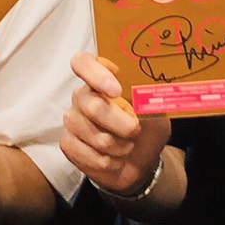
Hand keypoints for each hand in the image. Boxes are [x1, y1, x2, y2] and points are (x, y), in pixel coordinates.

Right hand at [60, 53, 169, 197]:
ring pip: (96, 137)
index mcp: (101, 79)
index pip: (83, 63)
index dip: (96, 74)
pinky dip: (109, 162)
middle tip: (136, 131)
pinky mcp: (68, 143)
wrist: (139, 160)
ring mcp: (72, 119)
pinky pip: (89, 156)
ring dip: (120, 147)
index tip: (116, 90)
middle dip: (123, 125)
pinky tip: (113, 158)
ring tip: (126, 146)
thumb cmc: (146, 128)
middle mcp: (82, 96)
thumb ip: (151, 101)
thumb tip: (149, 97)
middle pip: (94, 107)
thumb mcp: (155, 111)